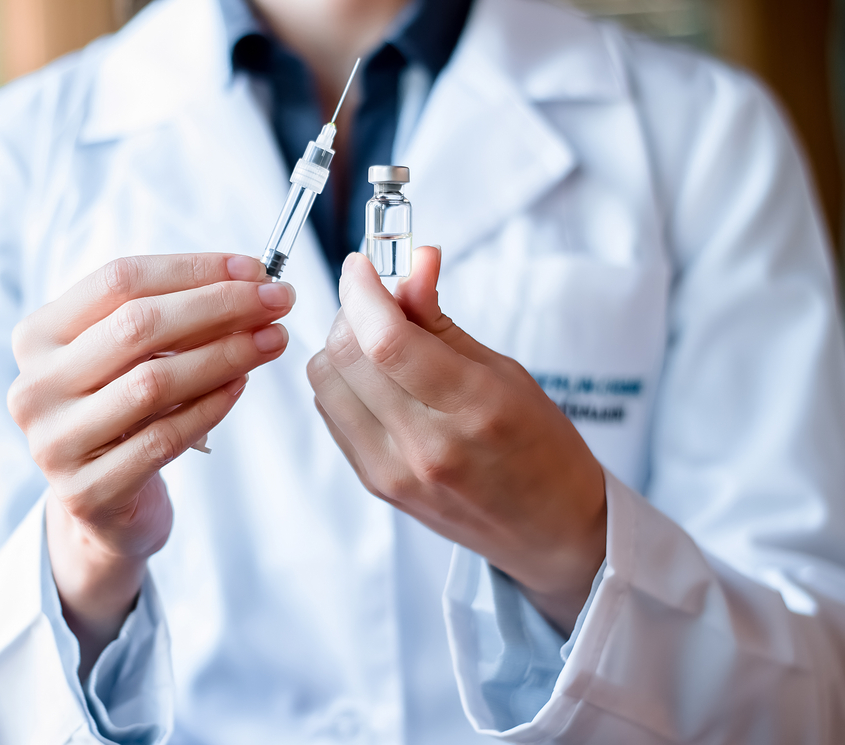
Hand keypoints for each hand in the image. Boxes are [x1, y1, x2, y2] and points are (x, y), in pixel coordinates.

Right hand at [8, 254, 294, 674]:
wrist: (105, 506)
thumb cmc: (126, 413)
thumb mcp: (134, 357)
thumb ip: (176, 316)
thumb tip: (253, 281)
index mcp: (38, 336)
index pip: (119, 280)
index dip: (193, 269)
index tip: (256, 269)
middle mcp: (34, 386)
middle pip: (138, 326)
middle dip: (221, 306)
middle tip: (279, 300)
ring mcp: (55, 442)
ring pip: (154, 381)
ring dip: (226, 354)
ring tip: (273, 340)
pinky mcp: (87, 490)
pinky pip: (164, 438)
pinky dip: (211, 406)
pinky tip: (242, 385)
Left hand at [307, 248, 605, 631]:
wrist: (548, 530)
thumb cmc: (541, 449)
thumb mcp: (506, 373)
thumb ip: (442, 320)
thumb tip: (413, 263)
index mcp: (471, 409)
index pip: (388, 341)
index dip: (364, 291)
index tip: (363, 265)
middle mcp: (423, 445)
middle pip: (346, 356)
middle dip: (352, 311)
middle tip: (378, 299)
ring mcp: (391, 470)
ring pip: (325, 382)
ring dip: (342, 347)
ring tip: (380, 344)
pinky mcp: (373, 482)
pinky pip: (331, 413)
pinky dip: (343, 383)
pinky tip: (377, 381)